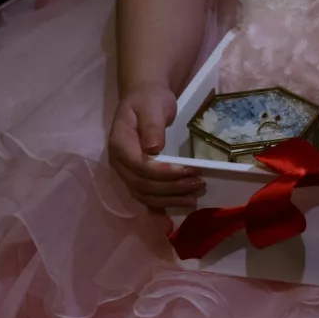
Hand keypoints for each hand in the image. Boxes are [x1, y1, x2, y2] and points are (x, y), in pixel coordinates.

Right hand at [108, 82, 204, 208]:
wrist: (144, 99)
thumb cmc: (149, 100)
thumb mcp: (152, 105)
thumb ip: (152, 126)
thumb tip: (153, 148)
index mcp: (120, 144)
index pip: (140, 166)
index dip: (165, 172)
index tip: (190, 170)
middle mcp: (120, 163)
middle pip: (142, 185)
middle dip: (172, 188)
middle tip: (198, 183)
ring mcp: (127, 172)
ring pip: (144, 195)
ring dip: (170, 200)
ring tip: (194, 197)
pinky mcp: (137, 177)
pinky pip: (145, 197)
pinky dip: (159, 209)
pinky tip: (172, 218)